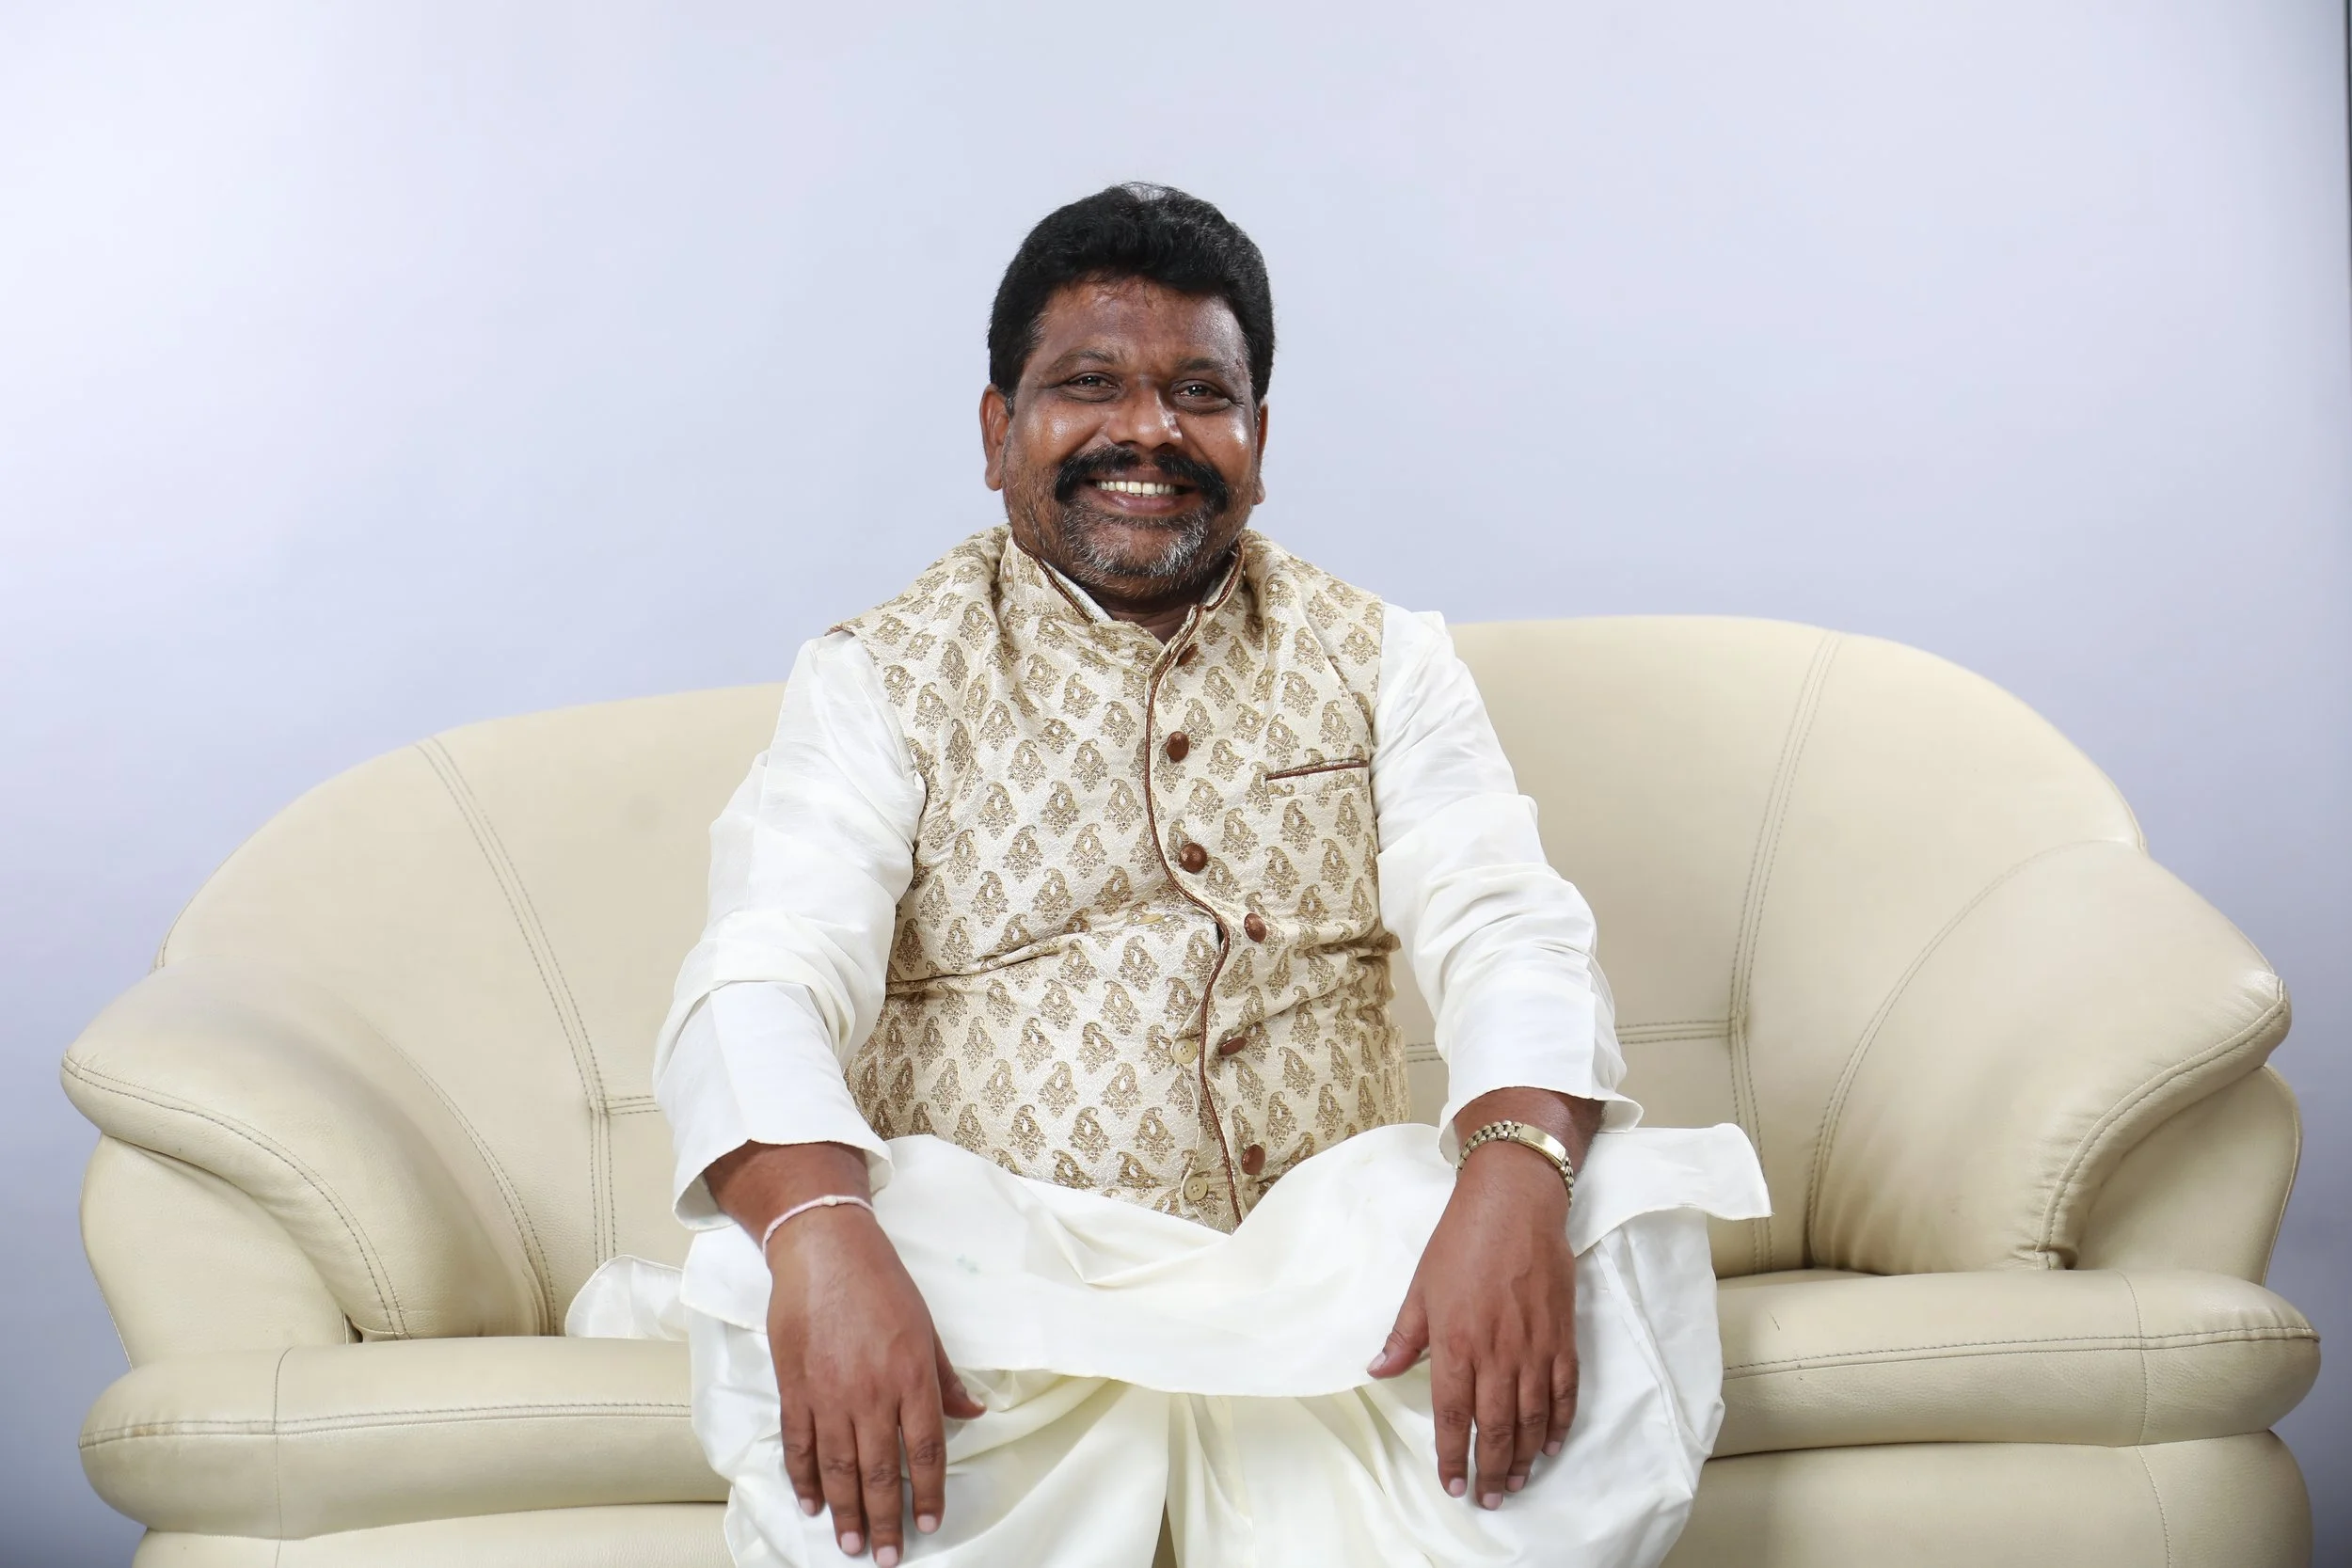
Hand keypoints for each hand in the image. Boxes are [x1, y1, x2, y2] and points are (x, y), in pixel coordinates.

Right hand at [709, 1143, 985, 1563]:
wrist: (823, 1250)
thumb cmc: (880, 1283)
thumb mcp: (926, 1327)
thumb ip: (945, 1379)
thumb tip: (971, 1414)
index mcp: (911, 1378)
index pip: (925, 1450)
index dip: (927, 1492)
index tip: (928, 1523)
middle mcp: (871, 1394)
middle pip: (879, 1471)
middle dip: (884, 1519)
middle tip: (887, 1555)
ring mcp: (829, 1394)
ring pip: (838, 1468)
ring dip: (845, 1511)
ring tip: (851, 1544)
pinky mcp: (795, 1388)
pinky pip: (800, 1444)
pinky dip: (804, 1478)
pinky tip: (811, 1503)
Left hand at [1367, 1092, 1595, 1508]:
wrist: (1514, 1204)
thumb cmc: (1461, 1241)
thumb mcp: (1420, 1287)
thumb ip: (1404, 1336)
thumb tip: (1378, 1370)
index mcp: (1456, 1342)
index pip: (1454, 1415)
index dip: (1453, 1455)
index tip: (1453, 1484)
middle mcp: (1497, 1352)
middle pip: (1495, 1427)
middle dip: (1491, 1468)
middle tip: (1489, 1497)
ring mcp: (1534, 1346)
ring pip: (1531, 1417)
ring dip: (1523, 1455)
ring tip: (1516, 1481)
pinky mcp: (1562, 1336)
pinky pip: (1564, 1390)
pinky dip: (1559, 1422)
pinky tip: (1550, 1443)